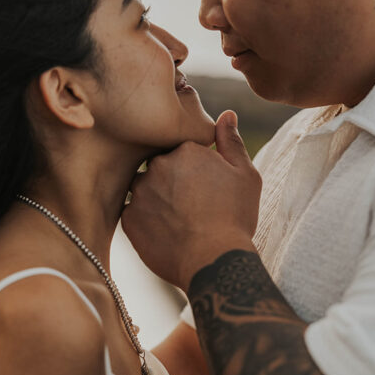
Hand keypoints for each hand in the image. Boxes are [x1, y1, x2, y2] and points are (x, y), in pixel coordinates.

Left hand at [122, 111, 261, 289]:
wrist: (214, 261)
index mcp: (185, 150)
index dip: (192, 168)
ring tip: (177, 220)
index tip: (202, 186)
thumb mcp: (245, 175)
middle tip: (191, 205)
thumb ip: (231, 142)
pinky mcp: (128, 219)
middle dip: (171, 181)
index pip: (180, 149)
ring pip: (143, 189)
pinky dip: (146, 221)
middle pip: (159, 166)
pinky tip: (166, 233)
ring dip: (155, 199)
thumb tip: (227, 114)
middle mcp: (157, 166)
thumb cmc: (235, 216)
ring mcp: (139, 192)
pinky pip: (133, 213)